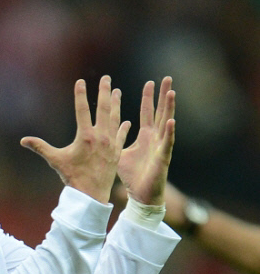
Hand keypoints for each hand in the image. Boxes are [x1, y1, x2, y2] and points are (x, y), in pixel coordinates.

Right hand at [21, 75, 130, 203]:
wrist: (91, 195)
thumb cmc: (72, 177)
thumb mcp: (55, 160)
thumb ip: (40, 147)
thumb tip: (23, 140)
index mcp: (85, 137)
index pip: (82, 110)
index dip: (80, 95)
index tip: (80, 81)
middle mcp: (100, 137)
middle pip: (103, 109)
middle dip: (104, 92)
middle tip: (106, 78)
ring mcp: (111, 144)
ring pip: (114, 119)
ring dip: (116, 104)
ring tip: (117, 91)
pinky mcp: (116, 153)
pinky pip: (121, 136)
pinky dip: (123, 128)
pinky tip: (126, 120)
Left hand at [117, 77, 175, 204]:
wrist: (140, 195)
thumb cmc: (131, 175)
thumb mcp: (119, 153)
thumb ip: (113, 140)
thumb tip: (101, 130)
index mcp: (144, 136)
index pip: (146, 112)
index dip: (148, 98)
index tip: (149, 82)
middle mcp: (154, 138)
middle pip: (159, 112)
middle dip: (162, 95)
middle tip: (166, 78)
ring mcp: (160, 147)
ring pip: (166, 123)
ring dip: (168, 108)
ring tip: (171, 92)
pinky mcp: (161, 158)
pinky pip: (166, 143)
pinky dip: (169, 132)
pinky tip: (170, 121)